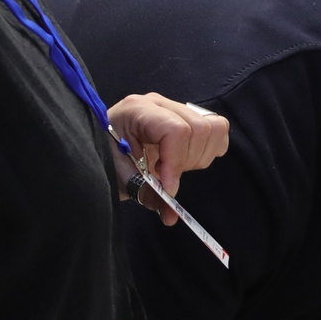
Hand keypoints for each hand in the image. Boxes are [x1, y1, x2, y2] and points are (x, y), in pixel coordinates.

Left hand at [107, 93, 228, 224]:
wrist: (103, 151)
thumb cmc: (106, 160)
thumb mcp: (121, 179)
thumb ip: (147, 194)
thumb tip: (172, 215)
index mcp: (139, 110)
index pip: (175, 130)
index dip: (176, 163)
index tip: (168, 188)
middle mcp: (160, 104)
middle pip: (199, 128)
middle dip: (187, 161)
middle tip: (166, 176)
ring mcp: (176, 108)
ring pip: (213, 127)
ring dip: (200, 155)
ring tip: (176, 168)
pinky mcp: (188, 117)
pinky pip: (217, 128)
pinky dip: (209, 148)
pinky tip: (187, 159)